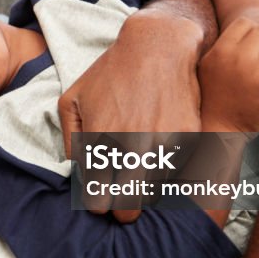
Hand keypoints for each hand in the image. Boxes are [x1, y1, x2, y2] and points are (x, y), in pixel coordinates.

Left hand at [59, 6, 206, 221]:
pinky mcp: (188, 138)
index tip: (102, 197)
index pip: (98, 201)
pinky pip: (178, 171)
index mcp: (100, 142)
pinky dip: (171, 170)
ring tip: (142, 170)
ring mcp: (162, 144)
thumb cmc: (110, 73)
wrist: (157, 46)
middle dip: (124, 211)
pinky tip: (162, 153)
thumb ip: (70, 139)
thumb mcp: (73, 99)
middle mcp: (131, 147)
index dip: (98, 204)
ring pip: (155, 194)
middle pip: (128, 210)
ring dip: (148, 189)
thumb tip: (77, 171)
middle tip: (123, 201)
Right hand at [199, 17, 258, 133]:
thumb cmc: (213, 97)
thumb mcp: (208, 66)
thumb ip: (223, 46)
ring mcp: (256, 75)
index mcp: (221, 50)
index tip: (254, 48)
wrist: (218, 129)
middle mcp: (238, 59)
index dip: (254, 33)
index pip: (246, 23)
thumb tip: (242, 27)